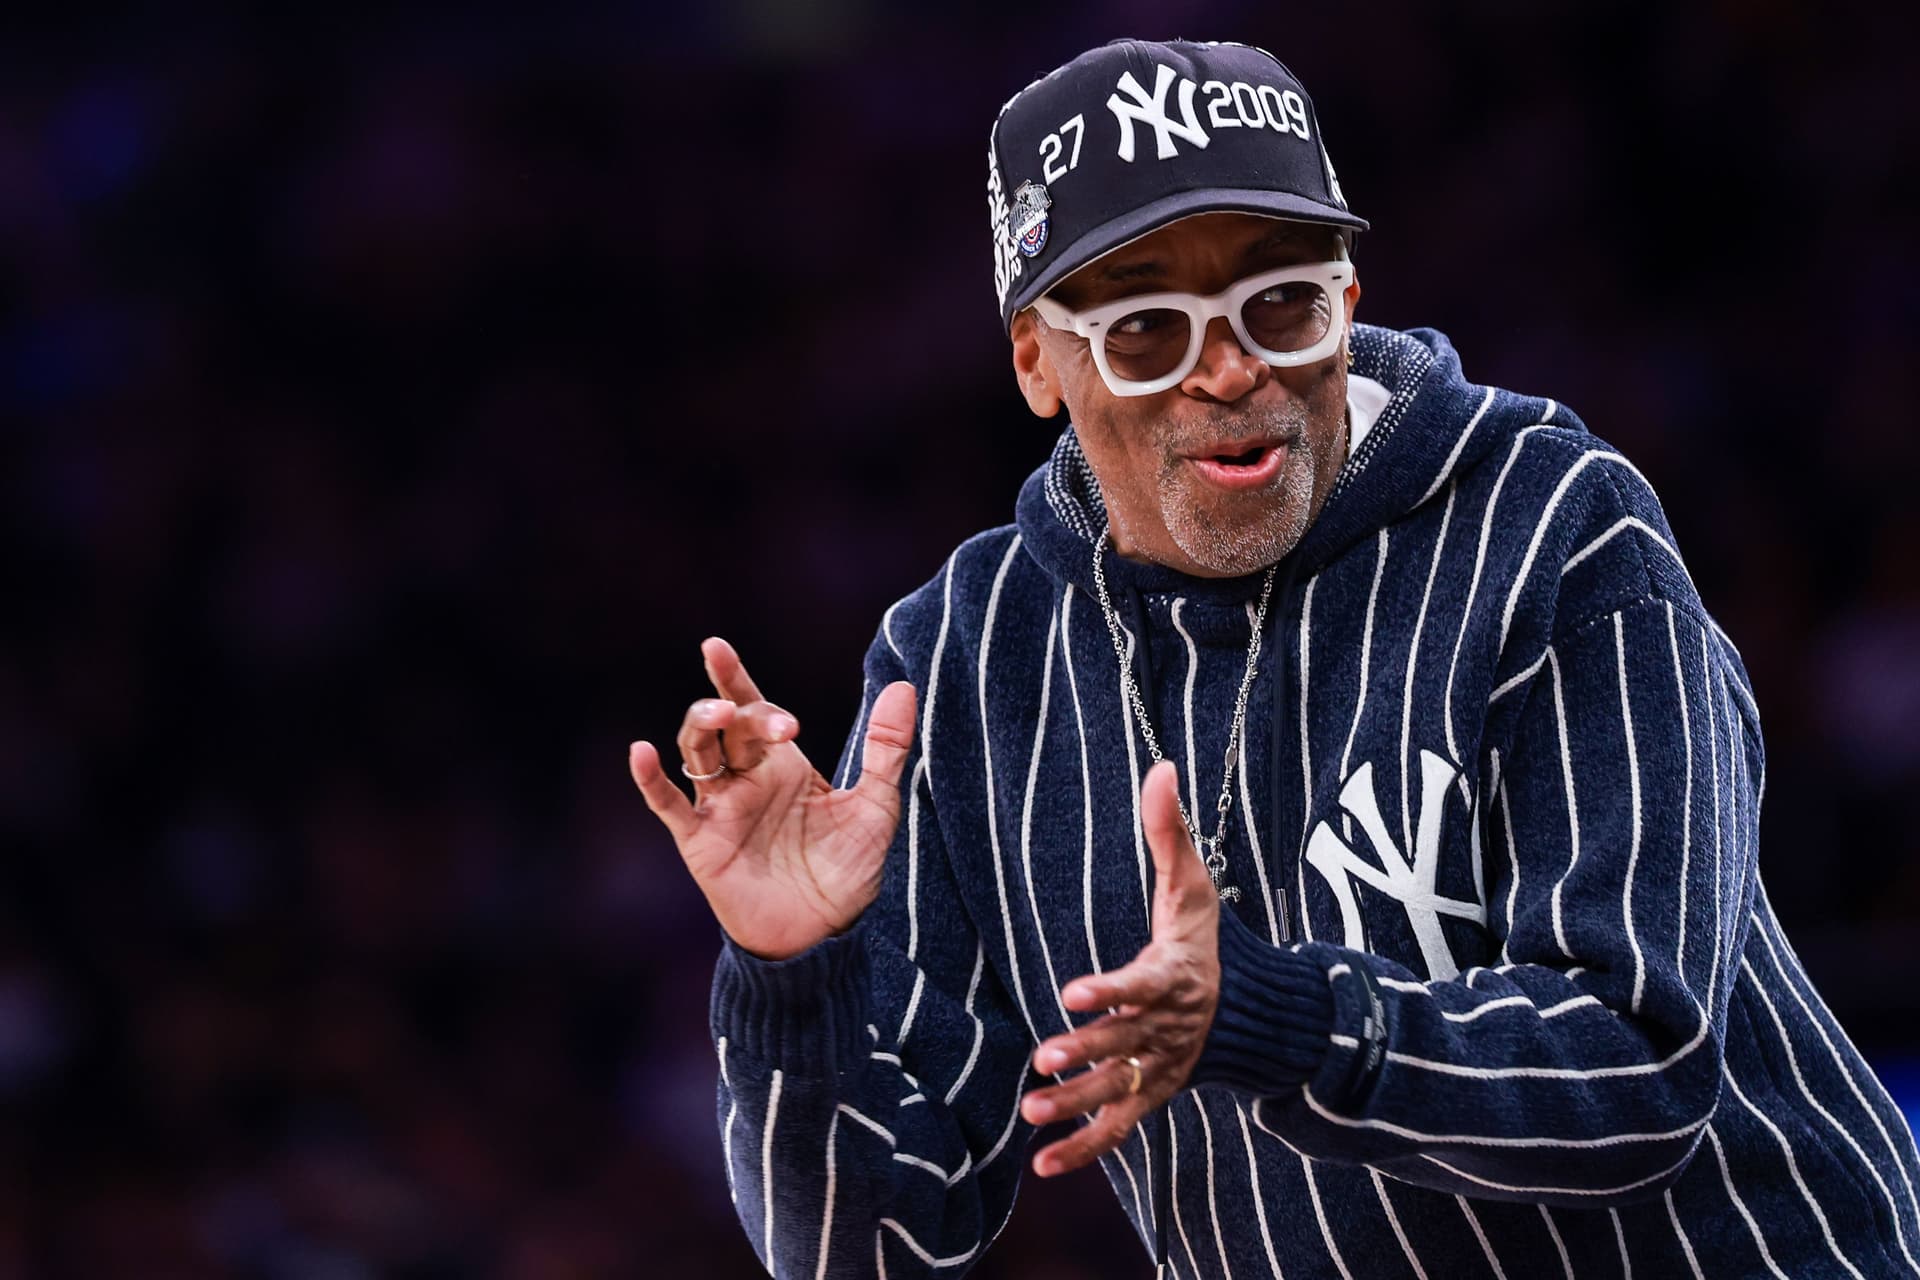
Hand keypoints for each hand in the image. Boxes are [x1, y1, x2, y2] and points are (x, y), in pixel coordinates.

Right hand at [629, 637, 917, 960]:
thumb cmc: (846, 871)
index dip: (733, 676)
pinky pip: (669, 806)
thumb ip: (885, 749)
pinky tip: (642, 752)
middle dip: (751, 715)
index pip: (753, 707)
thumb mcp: (876, 807)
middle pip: (731, 727)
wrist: (823, 937)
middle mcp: (745, 779)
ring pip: (697, 753)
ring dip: (701, 729)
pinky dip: (651, 780)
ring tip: (719, 715)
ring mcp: (720, 809)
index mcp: (782, 764)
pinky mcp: (701, 842)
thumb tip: (902, 687)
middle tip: (783, 726)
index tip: (715, 647)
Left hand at [1019, 760, 1220, 1176]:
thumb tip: (1161, 765)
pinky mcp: (1151, 1097)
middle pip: (1124, 1043)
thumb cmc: (1207, 941)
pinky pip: (1118, 1129)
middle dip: (1085, 1054)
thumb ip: (1170, 832)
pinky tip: (1041, 1165)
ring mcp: (1160, 1069)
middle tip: (1042, 1061)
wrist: (1251, 1010)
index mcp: (1175, 977)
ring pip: (1116, 1092)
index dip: (1109, 990)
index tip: (1073, 992)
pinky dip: (1084, 1150)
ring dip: (1075, 1107)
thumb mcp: (1192, 887)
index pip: (1142, 984)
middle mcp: (1167, 1030)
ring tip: (1031, 1113)